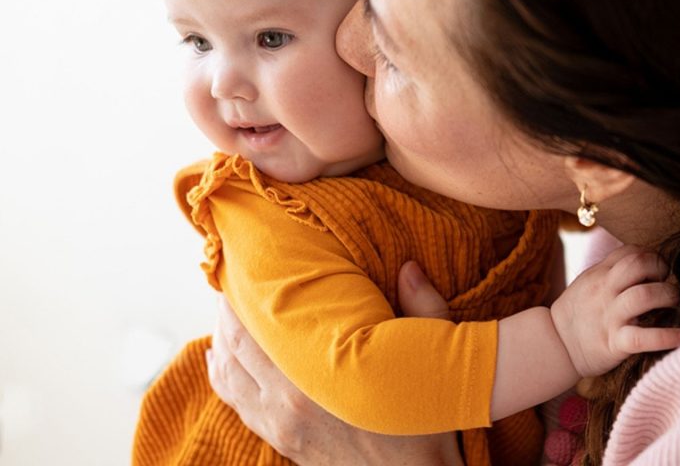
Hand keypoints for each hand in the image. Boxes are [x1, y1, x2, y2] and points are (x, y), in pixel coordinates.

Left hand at [206, 261, 459, 465]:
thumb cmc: (426, 424)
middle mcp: (287, 402)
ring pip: (229, 376)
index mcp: (316, 377)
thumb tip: (408, 266)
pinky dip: (221, 376)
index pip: (259, 327)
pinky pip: (236, 403)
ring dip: (220, 341)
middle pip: (235, 347)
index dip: (244, 296)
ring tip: (224, 312)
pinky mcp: (283, 441)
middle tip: (230, 281)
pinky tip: (219, 358)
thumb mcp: (432, 359)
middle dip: (228, 312)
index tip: (243, 267)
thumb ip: (423, 307)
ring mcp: (281, 425)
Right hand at [549, 245, 679, 376]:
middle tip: (671, 282)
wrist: (554, 345)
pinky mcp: (614, 343)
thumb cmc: (578, 313)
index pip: (631, 252)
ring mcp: (609, 316)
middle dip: (662, 269)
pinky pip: (642, 338)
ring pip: (644, 296)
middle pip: (638, 265)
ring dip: (668, 296)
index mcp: (600, 274)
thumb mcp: (589, 282)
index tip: (661, 269)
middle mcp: (604, 291)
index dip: (652, 256)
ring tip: (676, 303)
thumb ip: (611, 269)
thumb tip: (643, 257)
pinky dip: (666, 337)